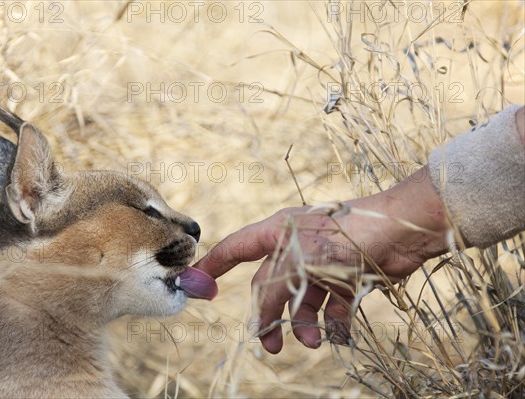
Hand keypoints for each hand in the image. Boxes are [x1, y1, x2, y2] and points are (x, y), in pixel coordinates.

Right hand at [194, 166, 449, 352]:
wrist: (401, 231)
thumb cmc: (343, 235)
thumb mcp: (296, 262)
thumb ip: (272, 290)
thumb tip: (259, 319)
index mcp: (277, 233)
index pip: (236, 249)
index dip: (214, 265)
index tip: (196, 282)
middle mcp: (295, 247)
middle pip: (270, 285)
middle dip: (270, 315)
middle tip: (270, 345)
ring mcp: (321, 261)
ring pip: (302, 299)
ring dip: (304, 323)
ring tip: (313, 341)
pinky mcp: (346, 274)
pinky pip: (331, 305)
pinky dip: (332, 322)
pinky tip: (338, 335)